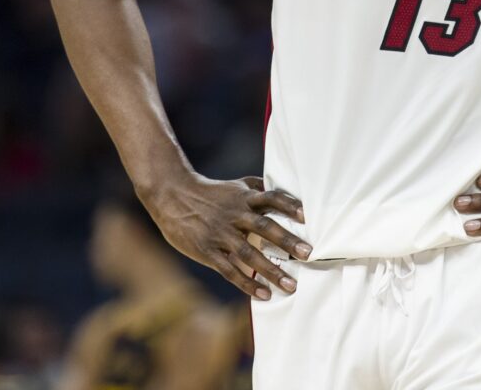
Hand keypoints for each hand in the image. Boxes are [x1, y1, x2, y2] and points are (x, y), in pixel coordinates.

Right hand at [141, 173, 311, 299]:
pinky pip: (230, 270)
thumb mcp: (235, 186)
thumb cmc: (210, 192)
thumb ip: (257, 189)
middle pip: (264, 226)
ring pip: (249, 253)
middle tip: (308, 254)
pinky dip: (247, 283)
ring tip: (290, 285)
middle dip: (286, 240)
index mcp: (243, 198)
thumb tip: (284, 192)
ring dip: (271, 270)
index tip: (307, 215)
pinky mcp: (207, 251)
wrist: (172, 196)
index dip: (288, 205)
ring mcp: (220, 234)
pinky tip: (264, 294)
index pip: (270, 198)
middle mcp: (234, 215)